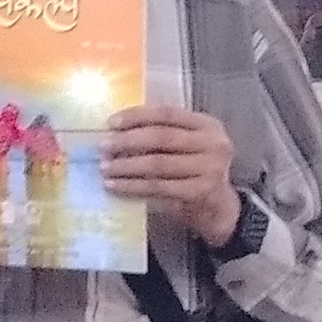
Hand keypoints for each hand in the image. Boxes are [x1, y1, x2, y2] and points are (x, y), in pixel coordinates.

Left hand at [102, 105, 241, 246]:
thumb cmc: (195, 170)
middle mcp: (213, 144)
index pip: (167, 113)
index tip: (110, 123)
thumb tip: (116, 131)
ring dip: (126, 165)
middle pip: (161, 137)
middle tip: (103, 147)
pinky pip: (157, 186)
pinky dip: (132, 185)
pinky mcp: (200, 193)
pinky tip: (114, 185)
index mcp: (207, 125)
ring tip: (104, 167)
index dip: (136, 116)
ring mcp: (209, 169)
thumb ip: (163, 133)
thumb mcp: (188, 146)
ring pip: (157, 164)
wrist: (219, 208)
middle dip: (127, 141)